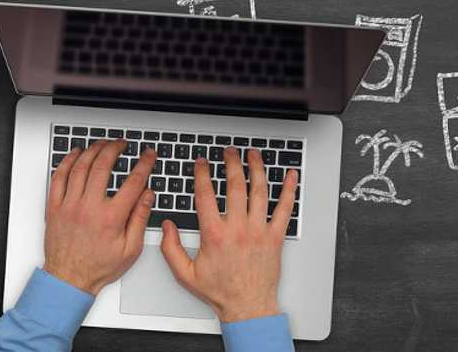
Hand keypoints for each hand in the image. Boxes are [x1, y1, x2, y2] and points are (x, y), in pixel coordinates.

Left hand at [43, 140, 156, 294]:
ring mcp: (69, 206)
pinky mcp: (55, 208)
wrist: (68, 280)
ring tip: (103, 144)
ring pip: (80, 167)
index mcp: (111, 217)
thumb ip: (140, 218)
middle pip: (103, 165)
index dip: (144, 163)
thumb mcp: (131, 248)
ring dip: (93, 150)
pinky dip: (67, 161)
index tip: (148, 155)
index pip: (133, 181)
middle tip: (123, 143)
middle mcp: (89, 207)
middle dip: (116, 148)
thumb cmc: (98, 267)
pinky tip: (76, 154)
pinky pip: (58, 177)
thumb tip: (148, 195)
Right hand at [160, 147, 297, 321]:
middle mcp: (238, 229)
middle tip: (229, 151)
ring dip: (257, 168)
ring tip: (253, 154)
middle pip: (236, 186)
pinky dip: (290, 190)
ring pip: (260, 191)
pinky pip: (285, 208)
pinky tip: (291, 176)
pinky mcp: (276, 236)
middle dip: (231, 163)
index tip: (202, 163)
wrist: (247, 306)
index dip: (202, 174)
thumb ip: (171, 248)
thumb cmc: (220, 291)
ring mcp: (259, 230)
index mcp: (215, 235)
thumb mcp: (185, 274)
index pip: (206, 195)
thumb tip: (166, 226)